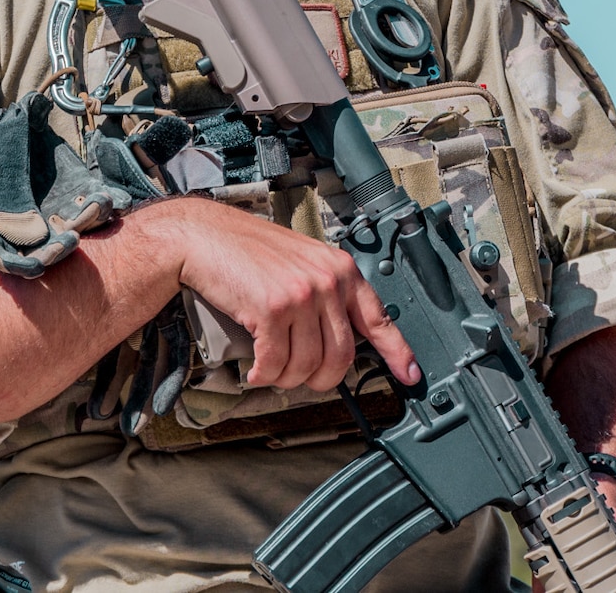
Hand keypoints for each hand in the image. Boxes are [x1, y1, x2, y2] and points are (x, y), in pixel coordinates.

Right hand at [156, 198, 419, 391]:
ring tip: (270, 367)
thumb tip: (336, 340)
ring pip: (308, 366)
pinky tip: (255, 370)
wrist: (205, 237)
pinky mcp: (273, 309)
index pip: (379, 318)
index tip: (410, 375)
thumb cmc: (248, 251)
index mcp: (340, 269)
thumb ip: (325, 294)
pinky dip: (264, 375)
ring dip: (285, 378)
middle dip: (320, 379)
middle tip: (301, 378)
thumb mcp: (302, 262)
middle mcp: (327, 281)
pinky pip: (277, 364)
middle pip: (341, 357)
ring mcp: (302, 294)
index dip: (397, 352)